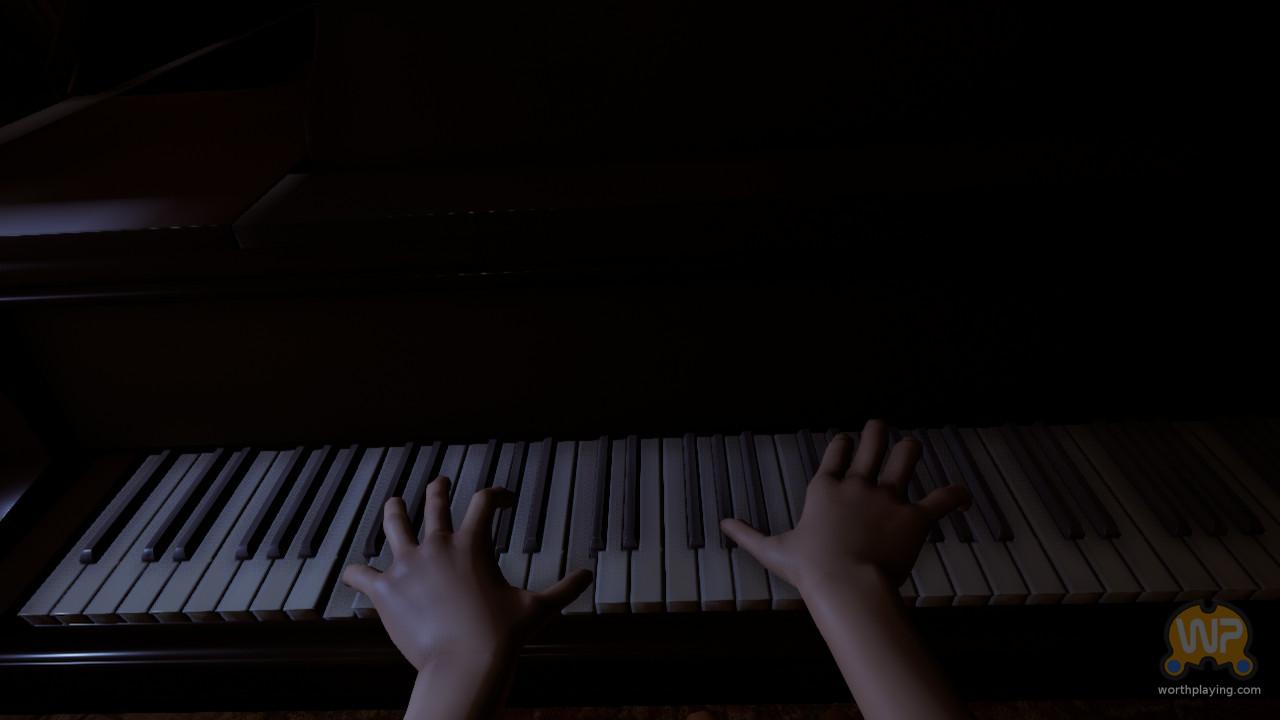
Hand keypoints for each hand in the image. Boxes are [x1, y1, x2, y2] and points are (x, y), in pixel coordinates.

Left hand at [341, 477, 592, 672]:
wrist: (464, 664)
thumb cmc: (501, 636)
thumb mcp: (538, 609)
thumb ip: (564, 589)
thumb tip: (588, 576)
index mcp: (472, 544)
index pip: (484, 501)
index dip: (496, 494)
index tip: (503, 500)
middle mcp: (436, 546)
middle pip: (433, 502)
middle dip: (438, 489)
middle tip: (440, 482)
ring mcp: (406, 565)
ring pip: (393, 524)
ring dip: (393, 512)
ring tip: (394, 505)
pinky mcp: (384, 590)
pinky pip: (359, 573)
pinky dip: (356, 572)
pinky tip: (355, 573)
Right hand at [721, 419, 970, 593]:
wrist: (847, 588)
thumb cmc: (809, 571)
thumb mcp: (773, 552)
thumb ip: (748, 535)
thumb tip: (723, 524)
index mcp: (825, 488)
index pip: (837, 449)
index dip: (844, 442)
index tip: (847, 442)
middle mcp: (858, 484)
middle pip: (874, 440)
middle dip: (879, 431)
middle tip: (881, 430)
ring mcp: (889, 497)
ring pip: (909, 454)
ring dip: (912, 451)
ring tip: (912, 452)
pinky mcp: (916, 517)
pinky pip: (944, 498)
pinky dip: (956, 496)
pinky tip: (963, 498)